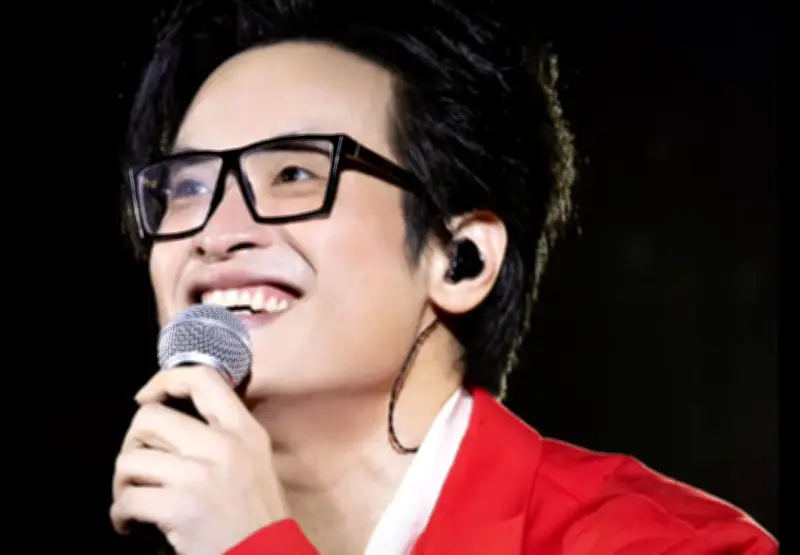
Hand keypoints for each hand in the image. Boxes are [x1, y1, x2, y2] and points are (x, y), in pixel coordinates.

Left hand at [110, 365, 288, 554]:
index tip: (146, 397)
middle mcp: (224, 445)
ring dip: (123, 483)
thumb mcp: (254, 461)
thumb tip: (170, 423)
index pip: (201, 379)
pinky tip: (132, 524)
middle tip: (140, 467)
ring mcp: (201, 476)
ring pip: (130, 460)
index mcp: (245, 430)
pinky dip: (120, 515)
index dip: (164, 380)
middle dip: (133, 443)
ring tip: (136, 498)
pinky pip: (127, 500)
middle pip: (150, 417)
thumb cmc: (256, 516)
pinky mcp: (181, 507)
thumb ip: (223, 435)